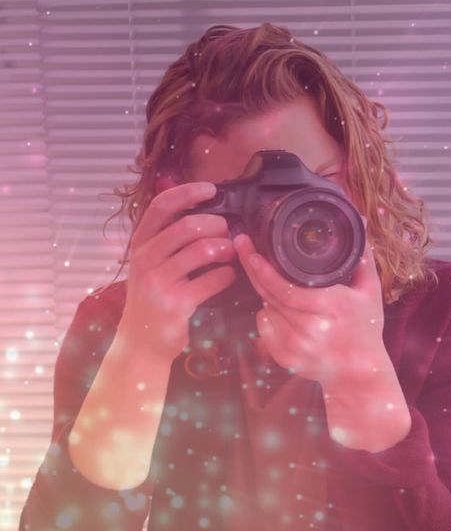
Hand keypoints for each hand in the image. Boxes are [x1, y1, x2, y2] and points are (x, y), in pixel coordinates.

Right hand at [117, 181, 236, 363]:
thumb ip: (167, 238)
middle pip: (187, 226)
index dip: (187, 193)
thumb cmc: (152, 296)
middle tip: (227, 231)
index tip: (210, 189)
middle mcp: (145, 259)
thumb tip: (200, 210)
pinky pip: (212, 280)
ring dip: (225, 248)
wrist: (140, 341)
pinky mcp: (176, 303)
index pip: (161, 206)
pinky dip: (227, 275)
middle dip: (215, 224)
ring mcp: (158, 282)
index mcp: (140, 244)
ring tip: (230, 252)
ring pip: (202, 250)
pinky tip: (229, 276)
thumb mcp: (150, 263)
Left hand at [232, 231, 389, 387]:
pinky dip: (268, 316)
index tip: (251, 251)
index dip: (264, 270)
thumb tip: (361, 221)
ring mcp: (295, 346)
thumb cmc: (366, 328)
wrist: (359, 374)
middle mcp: (310, 328)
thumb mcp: (370, 290)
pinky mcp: (284, 358)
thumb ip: (362, 255)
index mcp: (331, 307)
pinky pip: (264, 327)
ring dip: (266, 295)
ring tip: (280, 286)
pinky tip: (282, 312)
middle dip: (253, 270)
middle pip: (269, 295)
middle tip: (243, 247)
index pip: (286, 288)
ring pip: (264, 309)